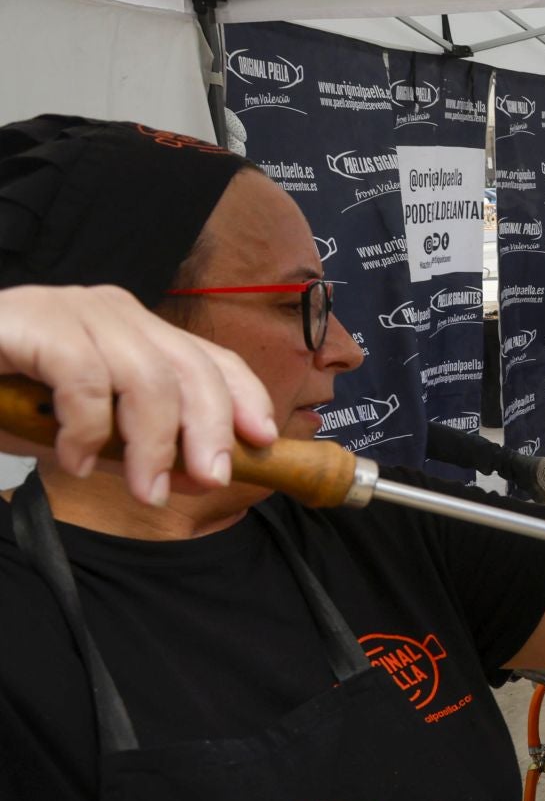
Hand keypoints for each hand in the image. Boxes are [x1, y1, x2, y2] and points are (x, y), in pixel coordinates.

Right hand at [0, 285, 277, 505]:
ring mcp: (71, 310)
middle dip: (209, 430)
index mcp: (132, 333)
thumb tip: (195, 474)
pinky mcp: (32, 320)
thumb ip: (135, 449)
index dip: (243, 398)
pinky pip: (85, 378)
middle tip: (207, 481)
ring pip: (147, 377)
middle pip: (189, 368)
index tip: (263, 442)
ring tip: (142, 490)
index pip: (209, 358)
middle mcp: (110, 312)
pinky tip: (72, 461)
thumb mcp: (82, 434)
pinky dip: (87, 430)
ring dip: (151, 445)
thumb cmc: (1, 401)